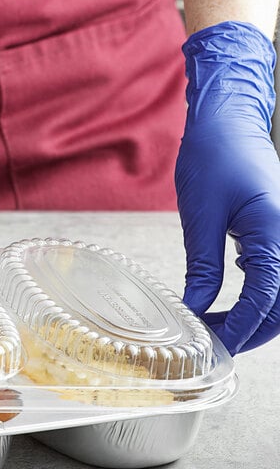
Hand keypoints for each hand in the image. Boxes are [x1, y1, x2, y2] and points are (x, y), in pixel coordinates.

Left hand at [176, 21, 279, 354]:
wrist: (226, 121)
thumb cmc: (213, 158)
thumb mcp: (200, 215)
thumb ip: (203, 266)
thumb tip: (196, 308)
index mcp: (275, 233)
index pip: (265, 297)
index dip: (240, 327)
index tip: (214, 347)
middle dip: (251, 330)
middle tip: (214, 346)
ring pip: (279, 292)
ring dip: (253, 316)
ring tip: (215, 330)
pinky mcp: (274, 231)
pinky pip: (271, 274)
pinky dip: (254, 297)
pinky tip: (226, 304)